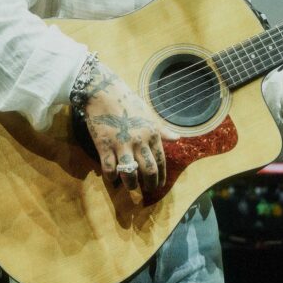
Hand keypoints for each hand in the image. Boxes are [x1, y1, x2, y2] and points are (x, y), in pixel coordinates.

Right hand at [84, 62, 177, 191]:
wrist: (104, 91)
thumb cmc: (128, 102)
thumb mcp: (148, 114)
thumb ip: (162, 129)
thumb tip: (178, 138)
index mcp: (152, 133)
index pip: (161, 160)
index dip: (162, 176)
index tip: (160, 185)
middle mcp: (139, 140)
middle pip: (149, 170)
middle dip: (150, 184)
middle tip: (148, 191)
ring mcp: (121, 144)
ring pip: (130, 173)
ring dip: (131, 185)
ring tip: (131, 187)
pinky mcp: (104, 146)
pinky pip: (109, 168)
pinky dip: (111, 177)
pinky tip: (112, 178)